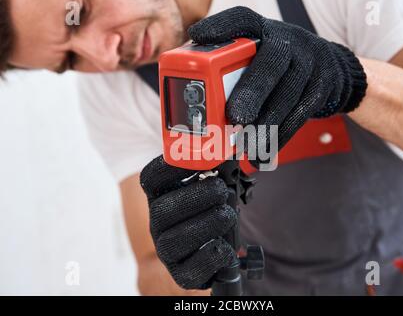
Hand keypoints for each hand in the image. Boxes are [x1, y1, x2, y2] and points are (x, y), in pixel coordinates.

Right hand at [140, 156, 237, 289]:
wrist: (203, 251)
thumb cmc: (208, 212)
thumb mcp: (209, 187)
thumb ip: (214, 170)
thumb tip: (228, 152)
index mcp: (160, 196)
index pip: (152, 178)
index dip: (171, 166)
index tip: (199, 158)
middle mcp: (157, 223)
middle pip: (162, 210)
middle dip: (196, 197)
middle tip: (221, 190)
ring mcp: (167, 249)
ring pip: (174, 240)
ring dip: (206, 224)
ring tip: (227, 216)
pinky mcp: (182, 273)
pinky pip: (191, 269)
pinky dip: (212, 255)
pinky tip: (224, 245)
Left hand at [189, 6, 367, 151]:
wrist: (329, 67)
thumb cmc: (278, 65)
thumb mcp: (257, 54)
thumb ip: (229, 67)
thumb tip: (196, 100)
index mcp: (263, 31)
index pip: (242, 19)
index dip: (221, 26)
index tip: (198, 37)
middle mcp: (288, 41)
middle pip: (272, 62)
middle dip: (252, 91)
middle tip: (235, 116)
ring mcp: (309, 63)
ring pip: (288, 94)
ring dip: (265, 124)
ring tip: (245, 145)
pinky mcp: (321, 87)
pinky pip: (300, 115)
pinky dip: (279, 137)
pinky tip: (262, 152)